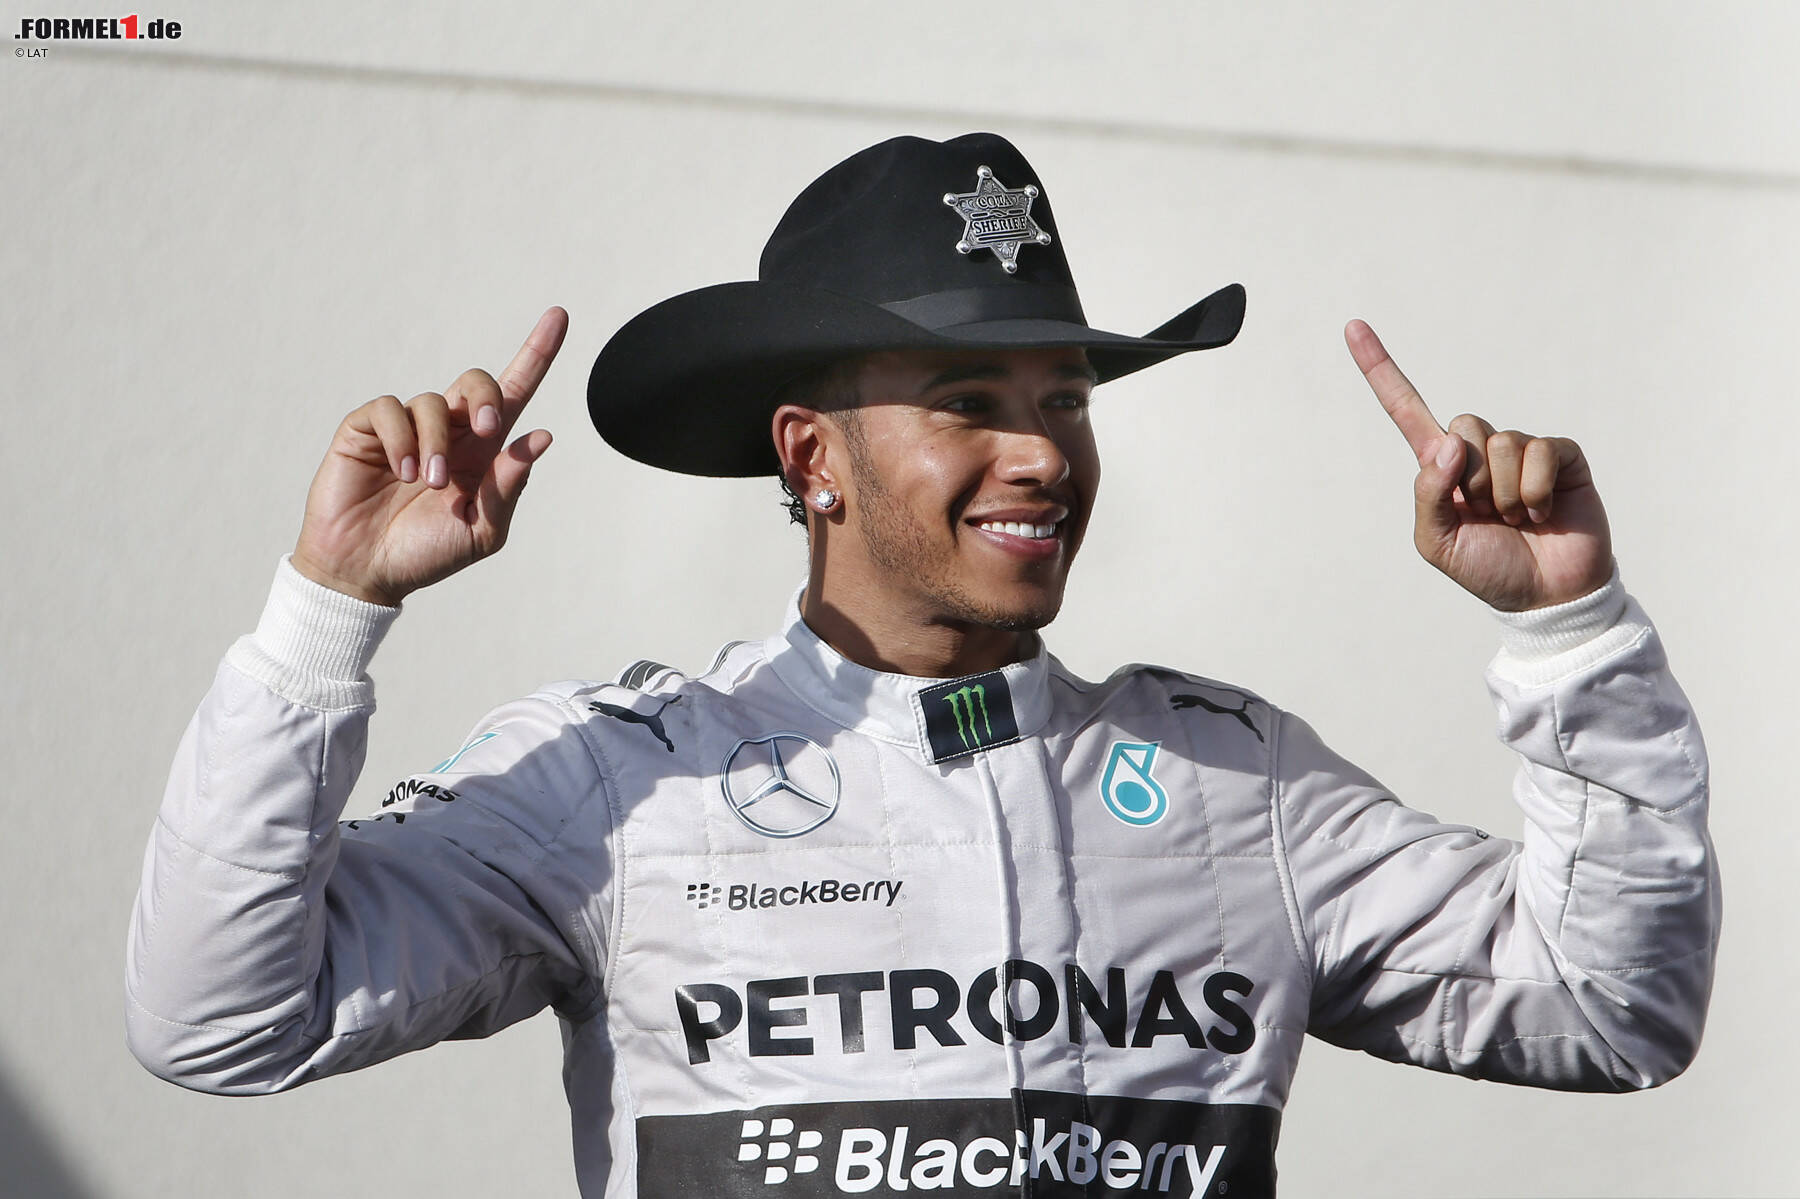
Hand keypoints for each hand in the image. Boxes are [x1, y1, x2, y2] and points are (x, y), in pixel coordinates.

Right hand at [291, 307, 566, 606]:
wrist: (367, 572)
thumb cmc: (426, 554)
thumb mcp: (483, 531)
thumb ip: (509, 486)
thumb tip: (541, 436)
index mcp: (483, 453)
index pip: (515, 394)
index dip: (537, 354)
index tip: (559, 316)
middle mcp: (448, 432)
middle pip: (477, 382)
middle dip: (488, 397)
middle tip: (490, 430)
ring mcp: (406, 428)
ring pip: (432, 401)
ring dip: (436, 443)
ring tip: (426, 484)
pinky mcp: (366, 429)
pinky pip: (390, 408)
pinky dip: (400, 438)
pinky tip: (399, 472)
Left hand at [1345, 319, 1612, 611]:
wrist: (1545, 596)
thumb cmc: (1487, 568)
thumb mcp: (1438, 541)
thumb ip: (1429, 493)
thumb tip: (1448, 442)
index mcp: (1440, 467)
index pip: (1406, 410)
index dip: (1380, 370)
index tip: (1352, 326)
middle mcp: (1479, 451)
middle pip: (1463, 425)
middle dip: (1473, 478)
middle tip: (1489, 514)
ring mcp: (1521, 451)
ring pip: (1501, 444)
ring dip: (1506, 493)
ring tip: (1518, 519)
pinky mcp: (1561, 456)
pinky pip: (1541, 451)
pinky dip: (1536, 490)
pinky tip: (1543, 512)